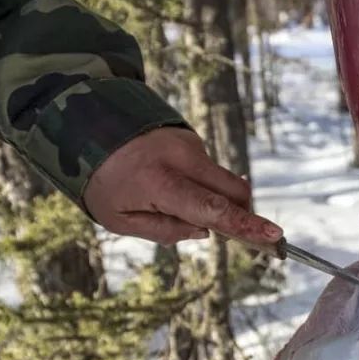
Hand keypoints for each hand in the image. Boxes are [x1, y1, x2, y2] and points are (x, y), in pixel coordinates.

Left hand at [84, 127, 282, 245]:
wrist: (83, 123)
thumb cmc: (99, 179)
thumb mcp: (119, 220)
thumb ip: (164, 231)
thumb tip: (204, 232)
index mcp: (160, 182)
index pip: (212, 208)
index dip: (246, 225)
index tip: (274, 236)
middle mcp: (181, 159)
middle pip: (234, 192)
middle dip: (243, 215)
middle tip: (237, 236)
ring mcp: (189, 145)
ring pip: (223, 182)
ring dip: (216, 201)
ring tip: (175, 205)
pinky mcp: (190, 139)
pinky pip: (208, 170)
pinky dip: (202, 185)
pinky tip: (169, 186)